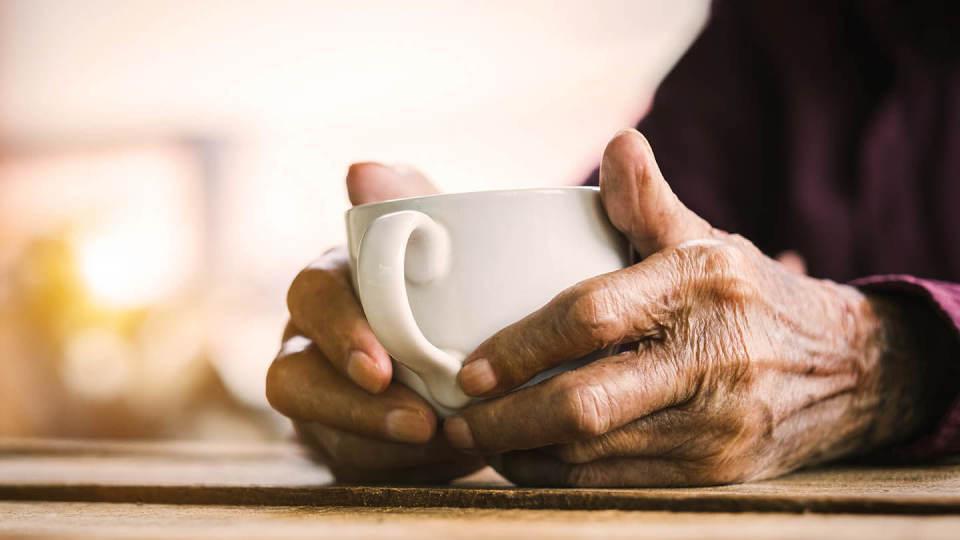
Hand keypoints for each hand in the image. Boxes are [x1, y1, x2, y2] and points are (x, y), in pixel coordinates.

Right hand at [267, 163, 483, 482]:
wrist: (481, 350)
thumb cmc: (455, 285)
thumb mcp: (445, 240)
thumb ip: (411, 202)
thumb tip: (360, 169)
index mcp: (338, 281)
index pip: (313, 293)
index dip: (339, 330)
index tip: (382, 366)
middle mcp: (314, 338)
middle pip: (292, 372)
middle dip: (347, 402)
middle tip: (418, 420)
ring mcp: (323, 395)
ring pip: (318, 427)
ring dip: (375, 439)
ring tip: (441, 444)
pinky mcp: (343, 441)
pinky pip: (351, 462)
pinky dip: (397, 464)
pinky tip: (446, 458)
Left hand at [442, 129, 942, 486]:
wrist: (847, 369)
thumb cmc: (749, 296)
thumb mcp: (707, 240)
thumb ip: (649, 202)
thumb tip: (618, 142)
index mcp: (698, 284)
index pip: (592, 316)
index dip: (521, 346)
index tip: (468, 368)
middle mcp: (711, 357)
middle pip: (587, 404)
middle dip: (507, 420)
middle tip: (458, 419)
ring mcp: (716, 423)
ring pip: (595, 455)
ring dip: (525, 453)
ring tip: (480, 440)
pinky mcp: (717, 470)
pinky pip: (620, 483)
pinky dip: (564, 476)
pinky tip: (530, 461)